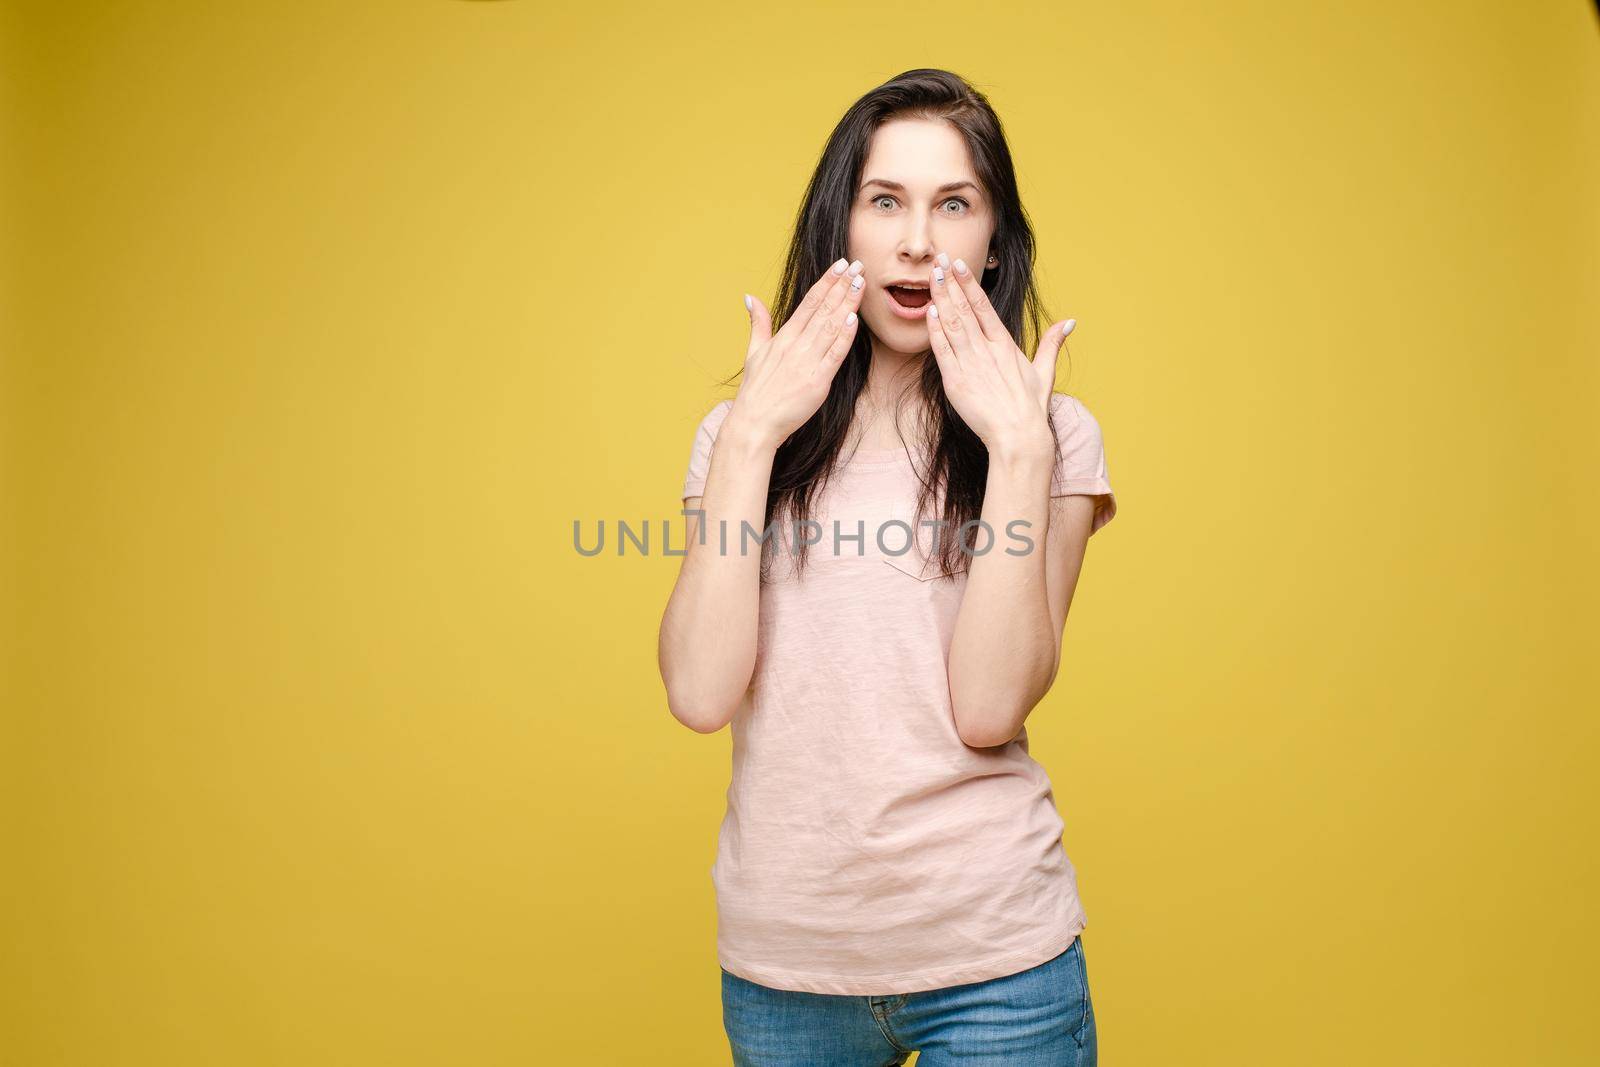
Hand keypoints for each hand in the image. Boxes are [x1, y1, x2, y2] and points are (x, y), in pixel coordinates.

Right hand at [727, 258, 865, 447]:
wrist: (754, 424)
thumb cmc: (756, 391)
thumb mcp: (753, 352)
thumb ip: (758, 324)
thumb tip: (750, 298)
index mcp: (783, 337)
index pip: (809, 302)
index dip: (827, 282)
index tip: (841, 265)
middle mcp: (796, 345)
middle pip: (823, 309)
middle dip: (842, 285)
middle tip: (858, 265)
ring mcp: (807, 362)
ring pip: (830, 326)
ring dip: (847, 303)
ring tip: (861, 283)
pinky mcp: (817, 382)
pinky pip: (834, 355)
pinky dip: (843, 336)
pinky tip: (852, 319)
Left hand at [924, 253, 1075, 454]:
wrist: (1018, 436)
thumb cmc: (1030, 408)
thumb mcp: (1044, 372)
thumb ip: (1051, 343)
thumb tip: (1069, 322)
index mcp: (1005, 344)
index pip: (983, 305)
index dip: (969, 283)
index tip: (958, 264)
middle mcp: (986, 350)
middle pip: (963, 309)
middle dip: (949, 282)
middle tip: (938, 259)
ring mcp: (970, 364)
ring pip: (951, 324)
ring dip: (940, 298)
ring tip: (931, 276)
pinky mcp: (956, 381)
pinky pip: (942, 350)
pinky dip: (935, 330)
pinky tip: (929, 311)